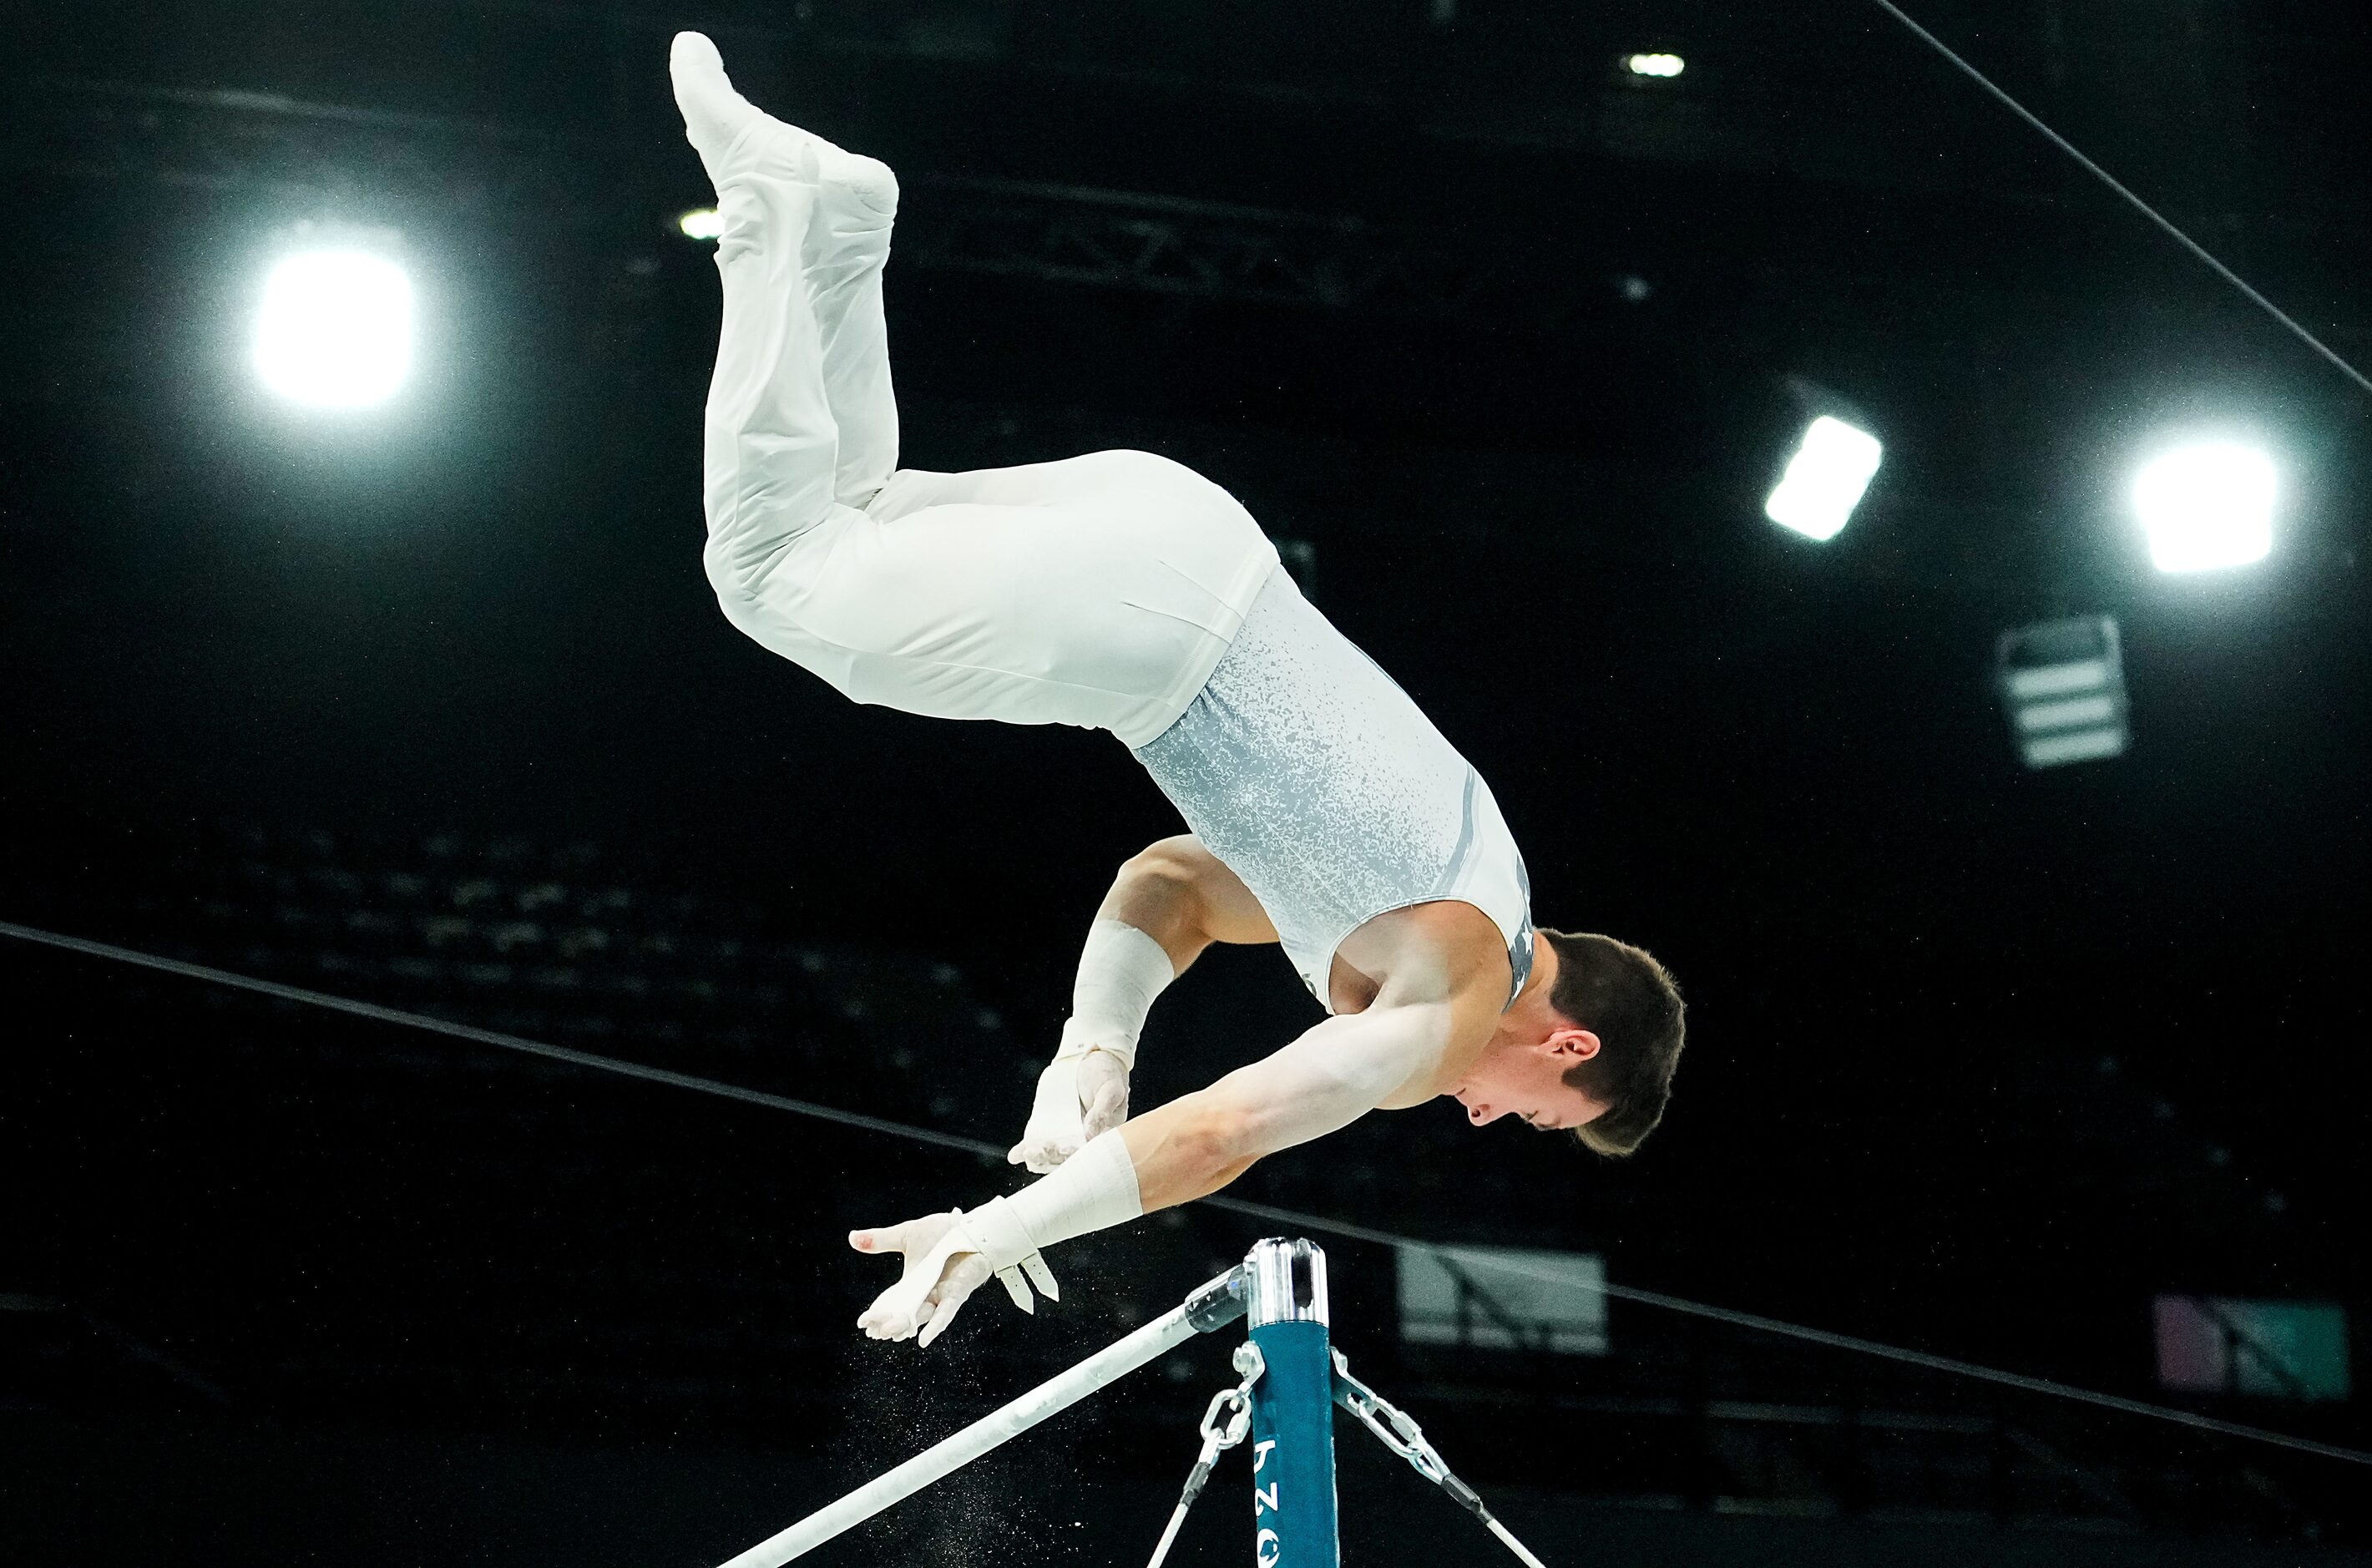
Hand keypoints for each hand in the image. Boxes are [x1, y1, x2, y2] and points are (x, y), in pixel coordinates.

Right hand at [850, 1212, 995, 1347]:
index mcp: (913, 1282)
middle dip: (890, 1325)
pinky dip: (935, 1326)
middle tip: (874, 1332)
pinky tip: (923, 1339)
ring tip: (889, 1333)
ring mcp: (942, 1294)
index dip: (878, 1314)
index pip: (892, 1303)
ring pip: (922, 1316)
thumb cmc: (943, 1231)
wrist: (969, 1224)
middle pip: (906, 1314)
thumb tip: (851, 1238)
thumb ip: (881, 1240)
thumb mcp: (906, 1235)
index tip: (863, 1323)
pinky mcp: (957, 1293)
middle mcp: (927, 1292)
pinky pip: (946, 1313)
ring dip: (906, 1326)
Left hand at [1008, 1047, 1129, 1172]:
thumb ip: (1103, 1110)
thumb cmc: (1108, 1076)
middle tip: (1037, 1152)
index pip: (1089, 1152)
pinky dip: (1025, 1149)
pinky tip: (1014, 1155)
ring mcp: (1066, 1135)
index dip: (1076, 1153)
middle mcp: (1083, 1139)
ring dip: (1039, 1157)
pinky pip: (1038, 1141)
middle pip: (1068, 1157)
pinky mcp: (1051, 1127)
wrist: (1094, 1060)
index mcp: (1103, 1136)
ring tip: (1027, 1153)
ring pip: (1052, 1153)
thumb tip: (1091, 1134)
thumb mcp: (1111, 1090)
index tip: (1065, 1149)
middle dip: (1052, 1157)